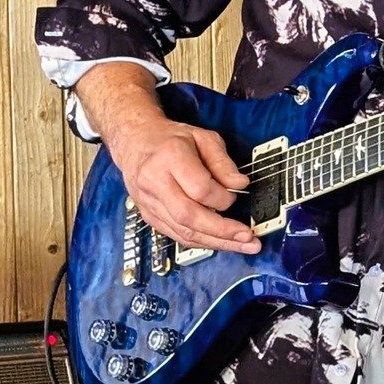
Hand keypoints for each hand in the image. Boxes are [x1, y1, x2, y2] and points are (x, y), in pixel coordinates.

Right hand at [104, 109, 258, 255]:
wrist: (135, 142)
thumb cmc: (170, 140)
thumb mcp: (202, 138)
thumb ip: (222, 161)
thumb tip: (240, 184)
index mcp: (169, 158)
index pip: (200, 189)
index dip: (223, 198)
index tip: (235, 195)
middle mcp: (155, 182)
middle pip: (190, 217)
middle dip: (223, 231)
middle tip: (248, 238)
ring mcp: (149, 202)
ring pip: (184, 232)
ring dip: (216, 242)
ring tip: (242, 246)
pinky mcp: (149, 216)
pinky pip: (177, 236)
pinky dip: (201, 242)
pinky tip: (220, 243)